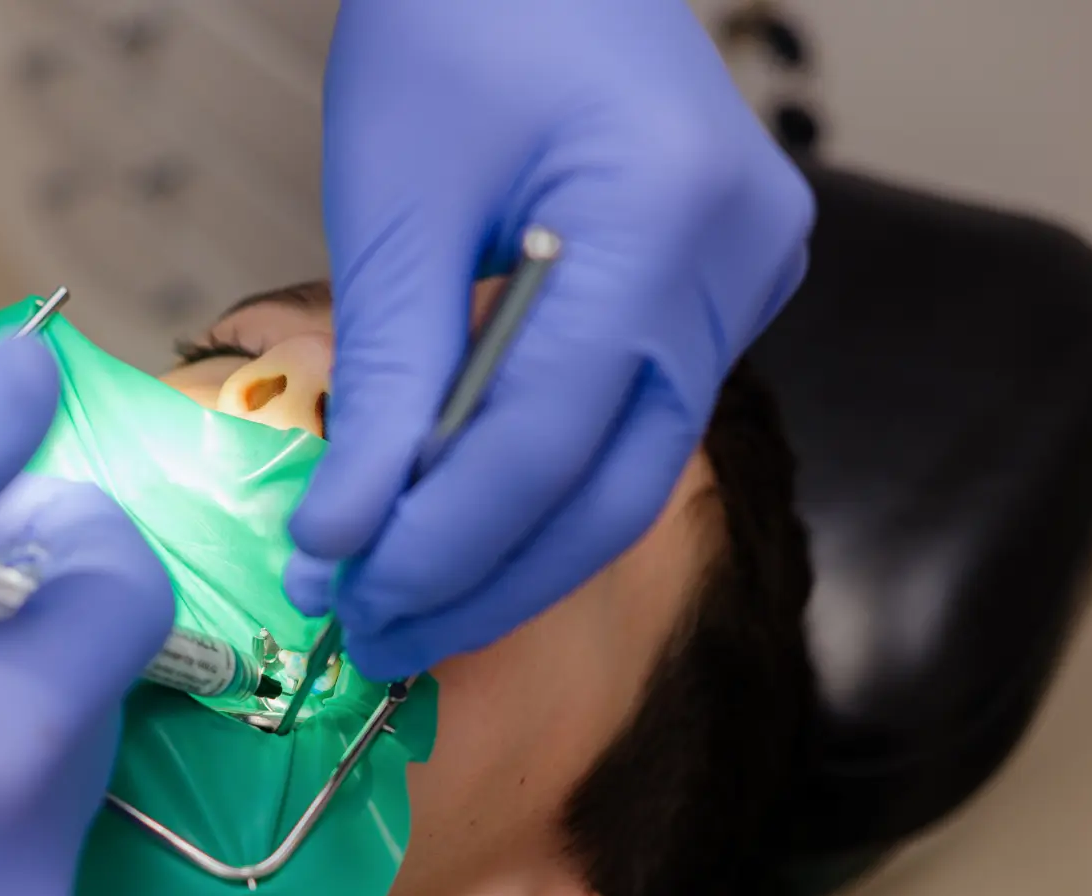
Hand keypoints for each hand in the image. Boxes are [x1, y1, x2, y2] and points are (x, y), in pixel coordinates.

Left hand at [292, 0, 813, 678]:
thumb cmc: (459, 24)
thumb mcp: (397, 204)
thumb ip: (384, 378)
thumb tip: (350, 538)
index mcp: (666, 216)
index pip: (546, 441)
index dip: (440, 541)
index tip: (345, 595)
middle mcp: (737, 260)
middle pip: (611, 488)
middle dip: (483, 580)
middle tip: (375, 637)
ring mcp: (746, 277)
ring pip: (629, 473)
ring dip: (511, 549)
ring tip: (402, 599)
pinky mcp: (721, 289)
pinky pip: (634, 421)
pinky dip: (542, 481)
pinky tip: (461, 521)